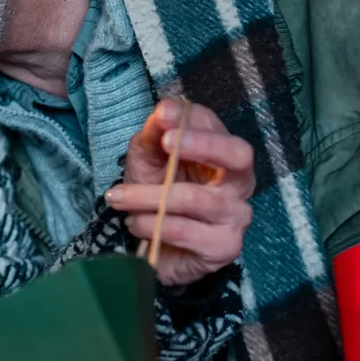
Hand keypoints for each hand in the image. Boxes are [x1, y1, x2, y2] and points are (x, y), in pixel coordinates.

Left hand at [105, 99, 254, 288]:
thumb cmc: (156, 197)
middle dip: (201, 144)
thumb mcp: (148, 162)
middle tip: (165, 142)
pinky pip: (186, 230)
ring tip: (120, 199)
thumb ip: (153, 137)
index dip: (190, 118)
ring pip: (195, 197)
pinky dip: (152, 224)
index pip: (215, 125)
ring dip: (148, 196)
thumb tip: (161, 113)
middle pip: (237, 154)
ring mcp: (237, 214)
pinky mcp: (225, 246)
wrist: (154, 247)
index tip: (162, 114)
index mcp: (223, 154)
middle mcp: (239, 181)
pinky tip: (136, 224)